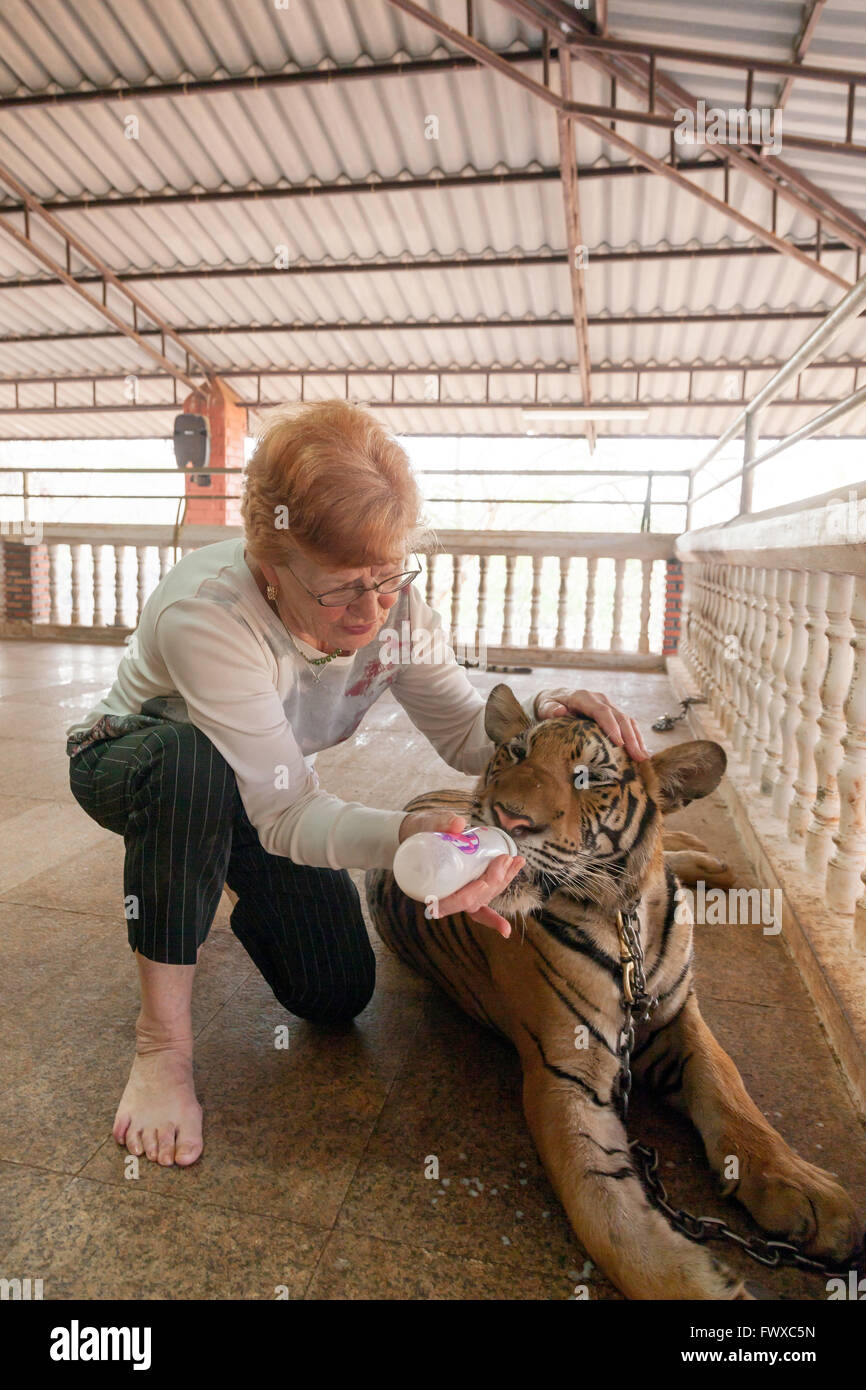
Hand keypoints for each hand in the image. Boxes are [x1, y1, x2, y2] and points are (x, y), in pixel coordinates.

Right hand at [397, 810, 523, 937]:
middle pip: (476, 900)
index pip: (454, 902)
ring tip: (517, 861)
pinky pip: (487, 892)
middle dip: (495, 882)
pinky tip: (517, 869)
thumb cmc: (419, 831)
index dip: (471, 896)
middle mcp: (447, 898)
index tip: (483, 883)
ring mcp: (460, 894)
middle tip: (506, 859)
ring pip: (485, 897)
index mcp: (432, 890)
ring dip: (504, 881)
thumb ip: (440, 823)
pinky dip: (503, 882)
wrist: (415, 833)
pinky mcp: (468, 886)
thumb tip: (459, 823)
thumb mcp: (425, 825)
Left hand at [535, 688, 648, 760]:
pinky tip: (641, 752)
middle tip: (638, 756)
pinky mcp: (613, 714)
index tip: (619, 743)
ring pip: (628, 721)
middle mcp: (600, 700)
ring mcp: (609, 706)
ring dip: (637, 739)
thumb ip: (550, 709)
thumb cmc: (550, 705)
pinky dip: (636, 737)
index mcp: (583, 697)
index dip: (611, 726)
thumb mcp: (545, 706)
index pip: (601, 711)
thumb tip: (560, 711)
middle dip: (630, 737)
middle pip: (619, 717)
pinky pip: (628, 724)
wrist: (556, 698)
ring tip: (644, 758)